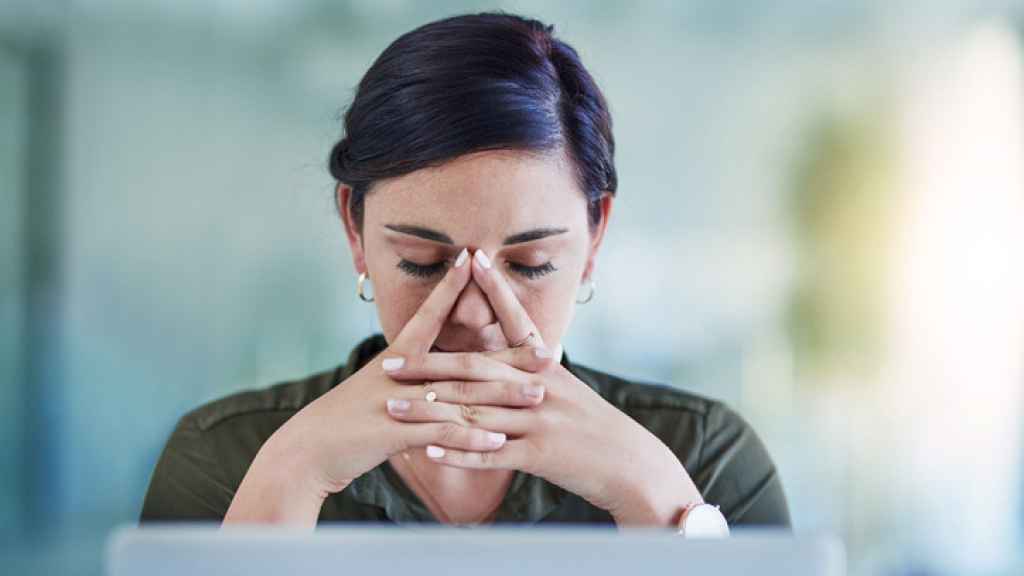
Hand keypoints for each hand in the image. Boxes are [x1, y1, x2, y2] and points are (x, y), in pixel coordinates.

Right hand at [224, 248, 548, 524]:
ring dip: (502, 398)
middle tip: (548, 350)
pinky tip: (499, 443)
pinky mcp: (395, 433)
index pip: (429, 314)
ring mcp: (398, 402)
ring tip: (537, 397)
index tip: (472, 257)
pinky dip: (470, 439)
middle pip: (463, 359)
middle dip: (508, 356)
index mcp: (397, 358)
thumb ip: (410, 378)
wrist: (307, 451)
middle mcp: (400, 374)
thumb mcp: (378, 391)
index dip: (451, 286)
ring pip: (460, 396)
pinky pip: (440, 434)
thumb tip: (436, 371)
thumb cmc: (346, 422)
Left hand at [382, 249, 703, 526]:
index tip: (470, 257)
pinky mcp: (539, 454)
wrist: (630, 464)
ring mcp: (538, 420)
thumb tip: (509, 355)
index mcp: (546, 366)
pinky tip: (427, 450)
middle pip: (475, 369)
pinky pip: (490, 453)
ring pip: (474, 412)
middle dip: (428, 366)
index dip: (493, 288)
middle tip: (389, 363)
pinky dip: (458, 452)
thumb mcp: (567, 389)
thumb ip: (534, 372)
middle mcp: (540, 386)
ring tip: (393, 408)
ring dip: (430, 411)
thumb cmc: (595, 427)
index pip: (515, 319)